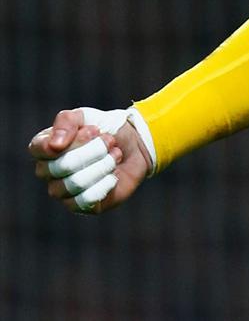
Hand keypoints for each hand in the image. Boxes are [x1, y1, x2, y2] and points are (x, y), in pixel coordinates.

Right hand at [29, 108, 151, 213]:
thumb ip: (67, 121)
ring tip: (114, 155)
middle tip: (110, 141)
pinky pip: (87, 199)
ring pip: (77, 183)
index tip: (94, 130)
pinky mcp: (80, 206)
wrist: (135, 146)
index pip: (40, 149)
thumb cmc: (105, 130)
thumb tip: (55, 145)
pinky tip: (113, 174)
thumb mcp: (87, 116)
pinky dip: (106, 183)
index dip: (72, 140)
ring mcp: (62, 191)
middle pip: (63, 166)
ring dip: (104, 165)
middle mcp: (47, 172)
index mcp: (43, 148)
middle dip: (95, 150)